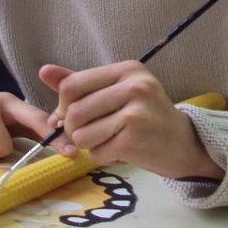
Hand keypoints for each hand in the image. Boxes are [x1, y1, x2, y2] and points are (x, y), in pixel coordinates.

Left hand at [39, 61, 223, 179]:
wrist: (184, 144)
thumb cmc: (145, 117)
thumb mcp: (117, 92)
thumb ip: (81, 83)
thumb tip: (43, 71)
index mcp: (127, 70)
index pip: (72, 85)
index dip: (63, 106)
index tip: (71, 117)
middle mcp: (134, 86)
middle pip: (73, 111)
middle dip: (72, 129)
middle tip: (89, 134)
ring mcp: (136, 113)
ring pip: (81, 134)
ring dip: (87, 145)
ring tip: (106, 142)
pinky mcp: (134, 139)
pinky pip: (96, 153)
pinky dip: (101, 157)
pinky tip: (118, 152)